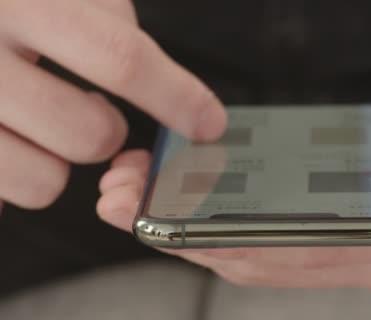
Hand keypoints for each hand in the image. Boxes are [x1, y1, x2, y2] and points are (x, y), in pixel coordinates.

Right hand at [0, 0, 225, 209]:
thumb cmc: (20, 3)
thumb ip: (112, 30)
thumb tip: (179, 102)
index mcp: (24, 2)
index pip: (119, 58)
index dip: (176, 97)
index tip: (209, 123)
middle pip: (89, 135)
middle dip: (107, 130)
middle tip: (87, 106)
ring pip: (45, 182)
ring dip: (58, 160)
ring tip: (37, 123)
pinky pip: (2, 197)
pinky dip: (17, 175)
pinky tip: (8, 137)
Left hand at [98, 32, 370, 291]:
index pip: (305, 253)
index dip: (228, 239)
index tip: (160, 218)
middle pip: (271, 257)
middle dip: (190, 235)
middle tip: (121, 201)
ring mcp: (362, 244)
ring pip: (266, 248)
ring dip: (197, 227)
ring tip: (136, 194)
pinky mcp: (350, 220)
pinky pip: (277, 229)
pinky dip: (227, 214)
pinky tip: (189, 190)